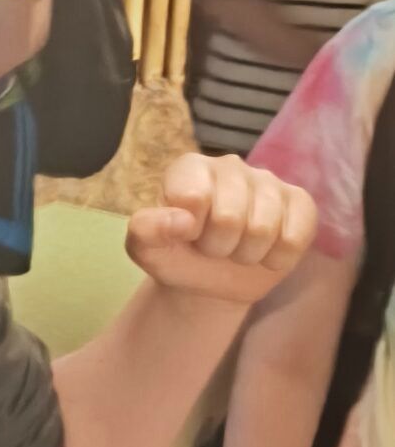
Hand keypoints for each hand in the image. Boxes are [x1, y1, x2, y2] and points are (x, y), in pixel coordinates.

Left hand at [125, 153, 315, 306]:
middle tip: (213, 247)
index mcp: (189, 168)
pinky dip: (277, 258)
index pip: (194, 198)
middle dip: (218, 246)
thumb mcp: (147, 249)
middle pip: (230, 217)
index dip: (190, 230)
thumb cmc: (177, 256)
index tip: (187, 234)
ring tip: (236, 249)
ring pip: (263, 228)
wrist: (211, 281)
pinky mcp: (300, 202)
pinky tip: (265, 252)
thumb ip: (147, 230)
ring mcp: (268, 181)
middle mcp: (230, 164)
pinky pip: (296, 236)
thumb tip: (182, 221)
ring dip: (246, 254)